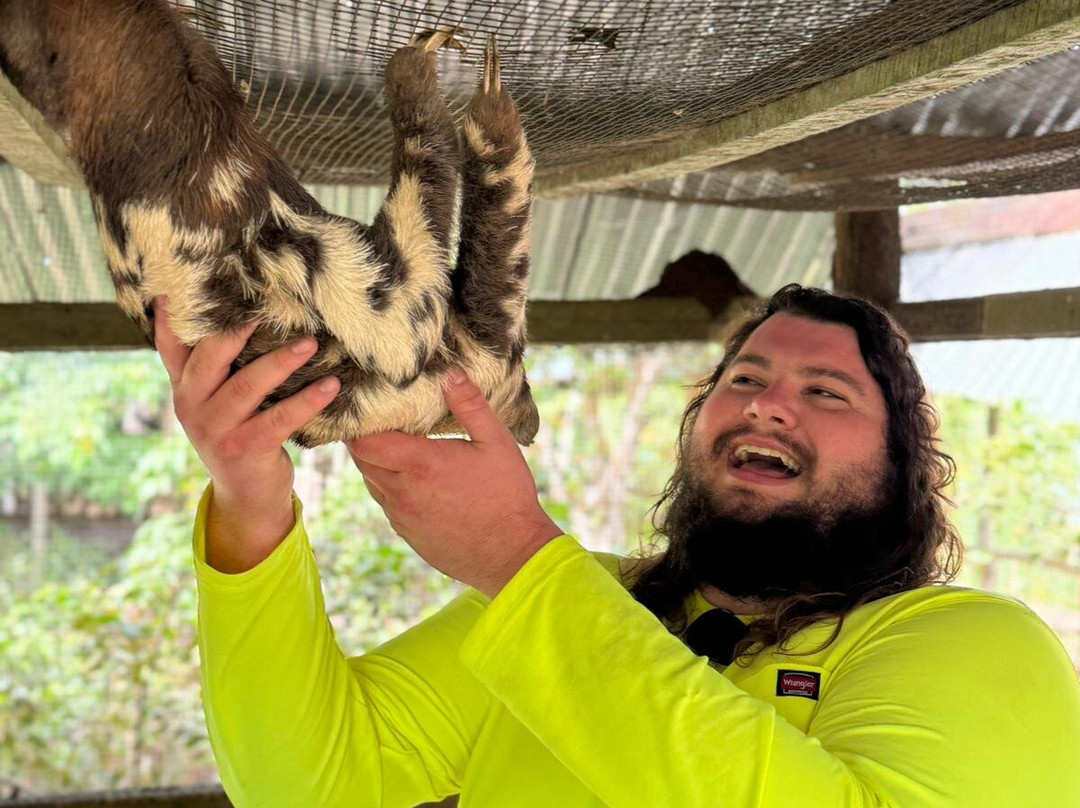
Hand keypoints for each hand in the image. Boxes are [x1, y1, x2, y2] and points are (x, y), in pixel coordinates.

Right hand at [153, 298, 340, 571]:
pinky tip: (331, 386)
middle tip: (268, 306)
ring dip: (282, 362)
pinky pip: (279, 419)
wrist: (247, 496)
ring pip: (247, 385)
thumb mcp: (218, 399)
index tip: (182, 282)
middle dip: (238, 329)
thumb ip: (216, 363)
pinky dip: (307, 401)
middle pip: (210, 356)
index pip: (170, 344)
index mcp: (184, 386)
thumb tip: (233, 309)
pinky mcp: (243, 449)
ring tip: (312, 343)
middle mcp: (191, 404)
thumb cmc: (241, 432)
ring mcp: (214, 429)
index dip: (172, 315)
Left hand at [347, 369, 561, 597]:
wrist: (513, 554)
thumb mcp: (496, 442)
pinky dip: (393, 489)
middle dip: (367, 440)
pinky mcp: (409, 535)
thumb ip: (470, 405)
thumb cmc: (507, 496)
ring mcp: (402, 518)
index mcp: (419, 465)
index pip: (363, 441)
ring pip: (373, 484)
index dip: (359, 424)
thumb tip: (450, 373)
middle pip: (362, 461)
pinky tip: (417, 481)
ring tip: (399, 449)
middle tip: (382, 423)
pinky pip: (389, 505)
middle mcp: (402, 493)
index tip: (369, 409)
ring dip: (379, 465)